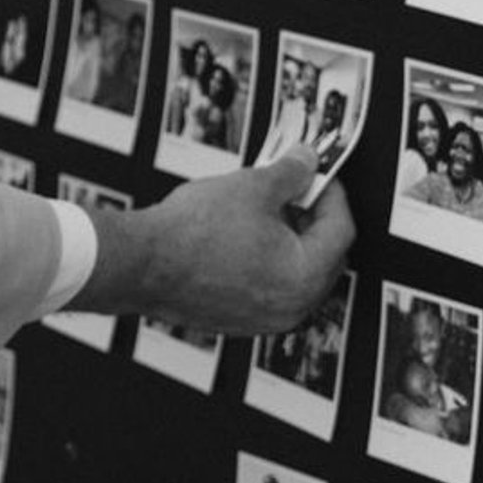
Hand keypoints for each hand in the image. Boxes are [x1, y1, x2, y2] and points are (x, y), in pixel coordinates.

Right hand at [75, 159, 353, 337]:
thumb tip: (307, 162)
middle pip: (323, 256)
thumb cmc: (191, 234)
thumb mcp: (253, 186)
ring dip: (288, 240)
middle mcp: (290, 307)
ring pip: (294, 273)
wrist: (141, 264)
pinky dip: (265, 261)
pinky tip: (244, 234)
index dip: (332, 193)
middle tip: (296, 188)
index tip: (319, 175)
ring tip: (265, 207)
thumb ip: (291, 173)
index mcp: (304, 277)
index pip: (341, 230)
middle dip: (312, 218)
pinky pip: (267, 287)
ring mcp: (263, 319)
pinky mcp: (238, 320)